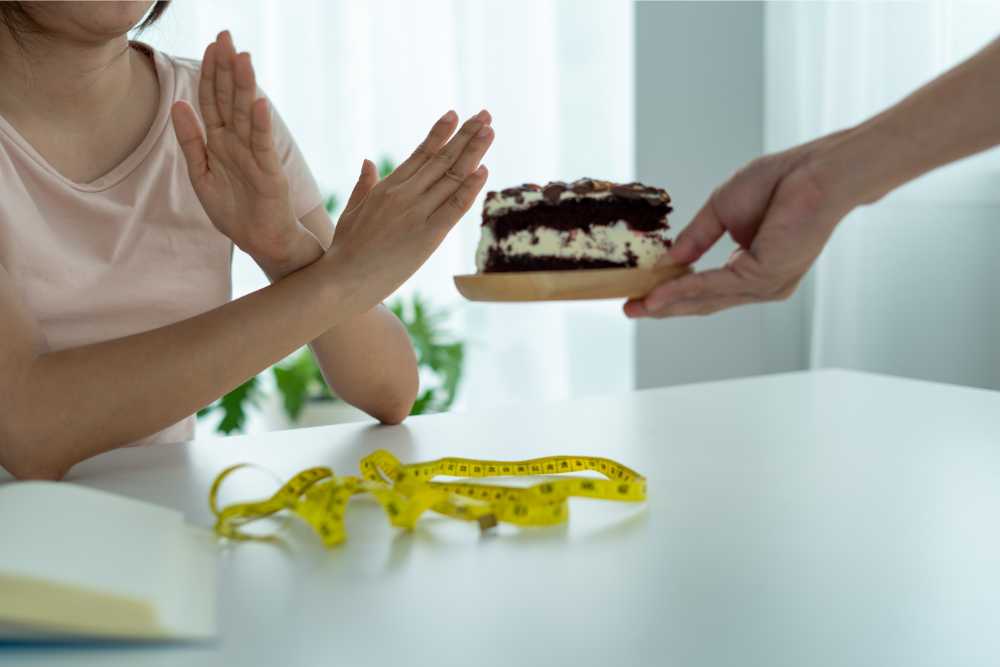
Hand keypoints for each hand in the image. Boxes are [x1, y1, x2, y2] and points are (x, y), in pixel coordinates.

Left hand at [171, 31, 319, 279]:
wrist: (263, 242)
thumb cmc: (235, 212)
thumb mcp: (201, 175)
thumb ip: (190, 140)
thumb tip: (177, 104)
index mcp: (220, 142)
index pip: (213, 99)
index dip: (210, 72)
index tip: (211, 44)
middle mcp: (238, 143)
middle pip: (230, 99)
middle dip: (227, 68)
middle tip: (226, 36)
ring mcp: (255, 156)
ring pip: (246, 115)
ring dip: (244, 86)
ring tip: (242, 58)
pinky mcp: (269, 174)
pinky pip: (262, 145)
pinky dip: (260, 124)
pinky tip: (257, 102)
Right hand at [322, 110, 493, 307]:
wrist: (342, 279)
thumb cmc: (345, 249)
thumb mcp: (352, 210)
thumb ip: (363, 184)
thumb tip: (369, 161)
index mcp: (387, 187)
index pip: (420, 154)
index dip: (440, 133)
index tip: (455, 114)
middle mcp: (404, 195)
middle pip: (442, 159)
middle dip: (465, 135)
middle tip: (484, 115)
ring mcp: (417, 214)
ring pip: (452, 177)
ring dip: (474, 152)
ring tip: (490, 131)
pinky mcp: (428, 236)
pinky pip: (454, 207)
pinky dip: (469, 188)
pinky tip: (483, 170)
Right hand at [624, 132, 861, 317]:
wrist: (816, 171)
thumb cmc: (780, 181)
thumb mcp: (721, 210)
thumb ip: (695, 238)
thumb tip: (667, 263)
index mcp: (754, 269)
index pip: (708, 289)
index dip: (673, 293)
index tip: (641, 296)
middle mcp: (763, 284)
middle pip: (705, 302)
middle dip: (665, 306)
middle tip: (630, 309)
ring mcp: (767, 285)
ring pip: (707, 299)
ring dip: (668, 303)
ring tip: (638, 305)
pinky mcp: (766, 276)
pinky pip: (716, 286)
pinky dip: (684, 290)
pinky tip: (660, 293)